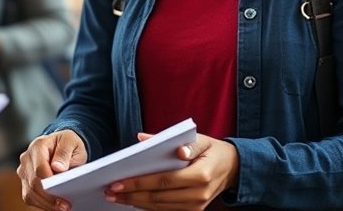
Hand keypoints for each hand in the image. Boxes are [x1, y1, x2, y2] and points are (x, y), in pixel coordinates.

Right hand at [17, 130, 87, 210]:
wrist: (61, 145)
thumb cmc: (67, 144)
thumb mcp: (71, 143)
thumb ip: (64, 153)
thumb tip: (57, 168)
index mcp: (38, 146)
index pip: (39, 168)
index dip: (50, 182)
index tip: (63, 191)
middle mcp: (26, 159)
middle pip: (33, 183)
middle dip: (49, 198)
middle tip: (66, 206)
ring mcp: (24, 171)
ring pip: (30, 193)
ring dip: (46, 204)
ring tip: (63, 208)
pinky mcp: (25, 182)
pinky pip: (30, 198)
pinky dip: (42, 204)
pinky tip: (55, 207)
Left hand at [104, 133, 238, 210]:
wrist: (233, 168)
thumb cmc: (212, 150)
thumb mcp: (199, 139)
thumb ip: (172, 139)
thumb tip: (143, 139)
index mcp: (201, 175)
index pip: (163, 181)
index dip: (138, 183)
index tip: (117, 182)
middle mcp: (200, 194)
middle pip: (158, 198)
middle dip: (131, 194)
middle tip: (109, 191)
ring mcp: (197, 206)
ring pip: (159, 208)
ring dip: (136, 202)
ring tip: (116, 196)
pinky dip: (148, 206)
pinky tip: (133, 199)